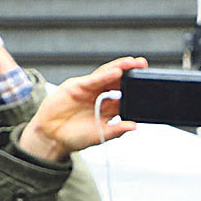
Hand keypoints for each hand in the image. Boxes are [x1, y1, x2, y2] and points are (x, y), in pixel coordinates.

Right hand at [18, 57, 146, 162]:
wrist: (51, 137)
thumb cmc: (74, 137)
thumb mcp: (99, 135)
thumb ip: (116, 130)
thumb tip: (134, 126)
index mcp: (107, 108)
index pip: (125, 96)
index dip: (136, 90)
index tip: (149, 86)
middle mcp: (99, 96)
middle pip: (118, 81)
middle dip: (131, 73)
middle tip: (144, 66)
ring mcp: (89, 90)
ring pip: (107, 75)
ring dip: (120, 67)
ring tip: (133, 63)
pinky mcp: (77, 86)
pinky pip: (93, 79)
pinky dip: (104, 75)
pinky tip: (115, 72)